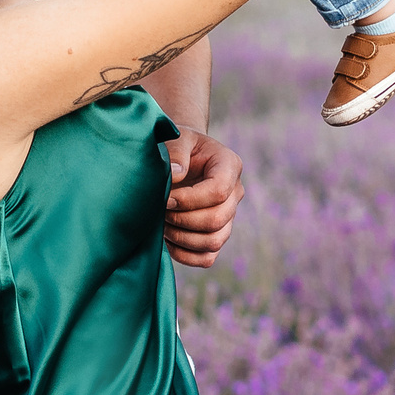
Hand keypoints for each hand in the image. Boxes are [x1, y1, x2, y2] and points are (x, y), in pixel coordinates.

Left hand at [163, 128, 244, 267]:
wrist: (181, 157)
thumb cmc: (178, 145)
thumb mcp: (176, 137)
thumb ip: (176, 151)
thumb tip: (176, 175)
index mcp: (229, 166)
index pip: (218, 191)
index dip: (189, 200)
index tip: (165, 198)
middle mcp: (235, 193)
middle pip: (217, 219)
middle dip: (183, 220)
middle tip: (160, 211)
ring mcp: (228, 216)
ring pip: (214, 241)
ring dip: (182, 238)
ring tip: (162, 224)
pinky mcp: (216, 234)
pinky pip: (207, 257)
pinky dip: (185, 255)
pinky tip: (168, 240)